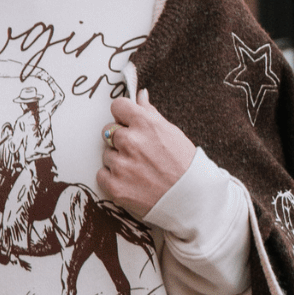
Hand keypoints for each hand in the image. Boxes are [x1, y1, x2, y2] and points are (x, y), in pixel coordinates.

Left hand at [96, 89, 195, 219]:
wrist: (191, 200)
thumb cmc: (184, 165)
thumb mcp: (171, 132)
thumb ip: (150, 113)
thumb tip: (140, 94)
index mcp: (145, 124)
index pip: (117, 106)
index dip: (123, 115)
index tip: (128, 123)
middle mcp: (130, 141)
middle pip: (108, 130)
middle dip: (120, 139)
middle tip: (137, 152)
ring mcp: (121, 165)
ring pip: (106, 154)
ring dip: (118, 160)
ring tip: (139, 170)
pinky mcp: (114, 186)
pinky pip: (102, 174)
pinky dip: (112, 178)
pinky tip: (131, 182)